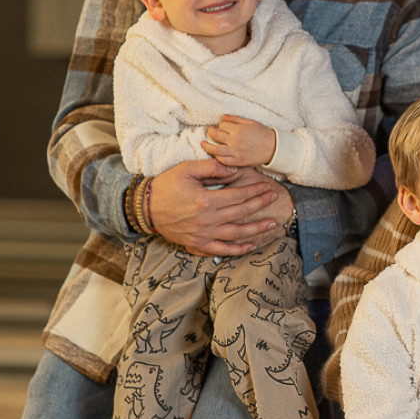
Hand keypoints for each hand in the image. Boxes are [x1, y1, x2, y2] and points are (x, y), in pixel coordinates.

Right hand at [149, 158, 282, 255]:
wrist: (145, 208)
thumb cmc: (166, 186)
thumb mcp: (187, 169)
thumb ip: (212, 167)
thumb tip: (235, 169)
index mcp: (206, 201)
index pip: (238, 196)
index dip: (255, 191)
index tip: (267, 188)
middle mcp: (207, 220)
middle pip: (241, 213)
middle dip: (260, 205)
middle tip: (274, 199)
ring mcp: (203, 235)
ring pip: (236, 234)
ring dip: (256, 229)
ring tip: (272, 224)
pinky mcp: (198, 244)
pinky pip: (221, 250)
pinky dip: (237, 250)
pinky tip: (251, 246)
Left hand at [203, 115, 277, 167]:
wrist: (273, 148)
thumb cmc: (262, 133)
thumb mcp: (250, 122)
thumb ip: (235, 119)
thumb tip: (223, 117)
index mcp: (238, 130)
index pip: (222, 126)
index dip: (221, 125)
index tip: (222, 126)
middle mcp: (235, 141)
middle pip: (216, 136)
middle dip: (211, 132)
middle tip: (210, 132)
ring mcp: (236, 152)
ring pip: (215, 150)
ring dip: (207, 146)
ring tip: (204, 144)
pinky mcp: (238, 161)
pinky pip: (223, 160)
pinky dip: (217, 157)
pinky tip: (215, 154)